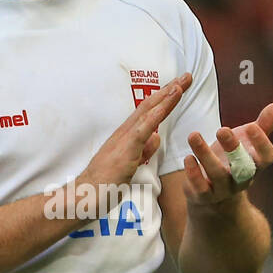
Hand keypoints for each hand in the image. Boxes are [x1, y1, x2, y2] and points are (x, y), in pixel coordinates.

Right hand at [77, 72, 192, 207]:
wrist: (85, 196)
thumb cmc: (105, 183)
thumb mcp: (130, 164)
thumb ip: (143, 150)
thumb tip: (156, 136)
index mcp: (127, 136)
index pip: (149, 112)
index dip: (165, 98)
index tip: (179, 86)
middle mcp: (125, 132)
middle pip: (150, 106)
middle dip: (169, 90)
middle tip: (187, 76)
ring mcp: (124, 140)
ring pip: (147, 113)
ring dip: (165, 98)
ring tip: (180, 84)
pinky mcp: (125, 151)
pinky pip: (142, 130)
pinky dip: (155, 115)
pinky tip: (165, 106)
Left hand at [183, 103, 272, 210]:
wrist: (214, 193)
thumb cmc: (233, 160)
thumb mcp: (246, 142)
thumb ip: (262, 125)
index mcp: (255, 164)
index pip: (266, 157)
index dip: (262, 143)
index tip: (252, 126)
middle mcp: (242, 179)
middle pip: (243, 167)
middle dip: (233, 148)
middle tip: (222, 130)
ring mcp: (223, 189)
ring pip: (217, 174)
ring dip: (205, 154)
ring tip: (193, 135)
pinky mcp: (204, 195)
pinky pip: (200, 188)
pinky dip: (193, 173)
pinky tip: (188, 157)